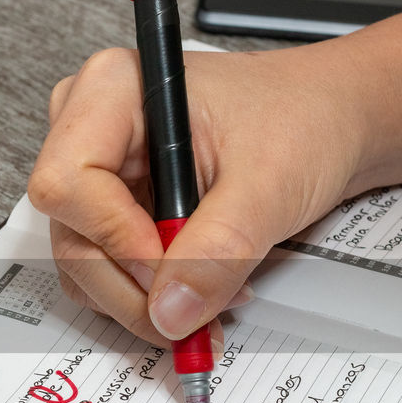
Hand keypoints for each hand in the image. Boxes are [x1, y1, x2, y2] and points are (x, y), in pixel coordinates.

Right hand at [28, 45, 366, 344]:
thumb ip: (219, 248)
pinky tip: (198, 291)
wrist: (334, 121)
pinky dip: (147, 297)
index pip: (67, 181)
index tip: (167, 273)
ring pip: (83, 263)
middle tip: (194, 312)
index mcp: (113, 90)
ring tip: (211, 297)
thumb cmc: (304, 117)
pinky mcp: (115, 209)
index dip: (113, 237)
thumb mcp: (270, 182)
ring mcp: (100, 174)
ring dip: (142, 299)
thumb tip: (171, 311)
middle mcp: (92, 130)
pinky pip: (106, 271)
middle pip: (71, 233)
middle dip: (133, 285)